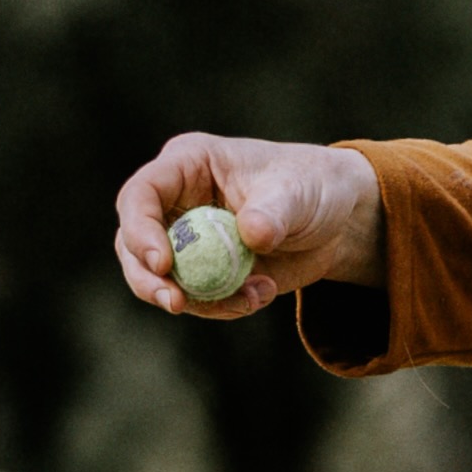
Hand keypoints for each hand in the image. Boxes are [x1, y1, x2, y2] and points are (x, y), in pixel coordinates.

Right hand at [110, 133, 382, 320]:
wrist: (339, 220)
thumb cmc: (312, 186)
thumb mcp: (297, 192)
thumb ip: (273, 212)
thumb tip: (252, 235)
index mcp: (186, 166)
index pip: (141, 195)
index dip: (140, 230)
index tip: (163, 264)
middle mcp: (176, 203)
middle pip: (132, 243)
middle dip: (148, 278)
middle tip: (176, 304)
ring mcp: (188, 240)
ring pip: (161, 278)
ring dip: (198, 300)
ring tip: (251, 298)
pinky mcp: (208, 271)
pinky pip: (198, 298)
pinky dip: (225, 305)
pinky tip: (262, 294)